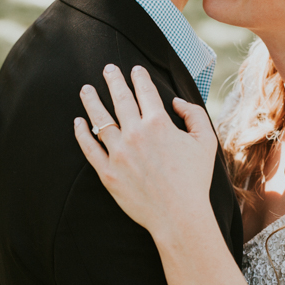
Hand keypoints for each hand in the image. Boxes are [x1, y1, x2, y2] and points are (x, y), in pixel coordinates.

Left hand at [73, 64, 217, 237]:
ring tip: (85, 89)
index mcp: (159, 124)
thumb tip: (176, 102)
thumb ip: (194, 115)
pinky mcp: (107, 173)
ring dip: (91, 101)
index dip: (139, 77)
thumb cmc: (195, 180)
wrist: (179, 216)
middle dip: (113, 80)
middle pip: (120, 99)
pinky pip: (89, 148)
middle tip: (107, 69)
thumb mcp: (206, 142)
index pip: (145, 92)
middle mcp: (135, 134)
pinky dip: (81, 133)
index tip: (135, 70)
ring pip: (100, 119)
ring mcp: (118, 153)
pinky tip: (78, 122)